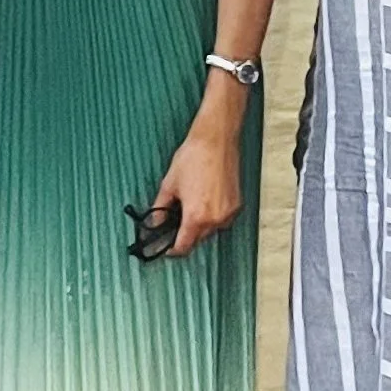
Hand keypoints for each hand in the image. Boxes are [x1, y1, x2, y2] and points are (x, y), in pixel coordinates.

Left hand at [153, 124, 241, 257]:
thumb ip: (160, 209)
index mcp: (197, 217)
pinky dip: (213, 215)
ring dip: (200, 224)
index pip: (184, 247)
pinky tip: (205, 199)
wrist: (215, 140)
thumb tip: (154, 223)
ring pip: (211, 230)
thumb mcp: (169, 184)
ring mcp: (228, 213)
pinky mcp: (236, 205)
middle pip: (197, 239)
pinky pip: (222, 219)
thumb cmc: (194, 157)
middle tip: (175, 220)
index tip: (166, 247)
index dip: (172, 250)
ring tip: (191, 204)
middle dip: (185, 233)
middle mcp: (216, 219)